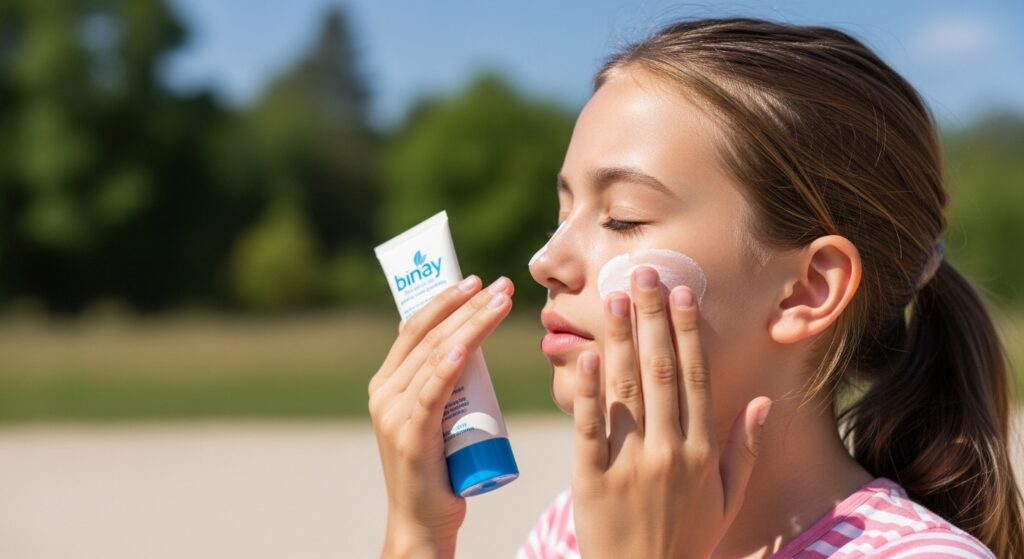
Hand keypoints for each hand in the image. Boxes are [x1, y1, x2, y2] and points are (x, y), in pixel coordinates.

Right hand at [368, 275, 513, 557]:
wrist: (424, 521)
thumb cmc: (440, 468)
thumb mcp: (436, 416)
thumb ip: (440, 385)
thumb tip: (466, 347)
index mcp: (386, 384)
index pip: (416, 329)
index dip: (445, 300)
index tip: (477, 281)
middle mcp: (383, 393)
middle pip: (429, 335)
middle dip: (467, 305)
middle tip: (501, 284)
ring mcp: (393, 413)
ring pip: (436, 356)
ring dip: (472, 324)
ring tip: (501, 302)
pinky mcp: (409, 436)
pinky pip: (431, 392)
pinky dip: (448, 365)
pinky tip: (466, 345)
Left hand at [571, 266, 771, 558]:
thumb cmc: (686, 543)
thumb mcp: (726, 502)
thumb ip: (743, 450)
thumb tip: (761, 403)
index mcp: (702, 451)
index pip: (694, 377)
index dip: (687, 331)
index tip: (682, 293)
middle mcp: (669, 451)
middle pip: (660, 371)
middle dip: (652, 318)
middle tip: (643, 274)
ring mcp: (630, 464)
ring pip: (627, 390)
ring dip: (621, 339)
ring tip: (615, 296)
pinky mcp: (591, 480)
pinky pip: (589, 429)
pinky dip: (587, 392)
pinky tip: (586, 356)